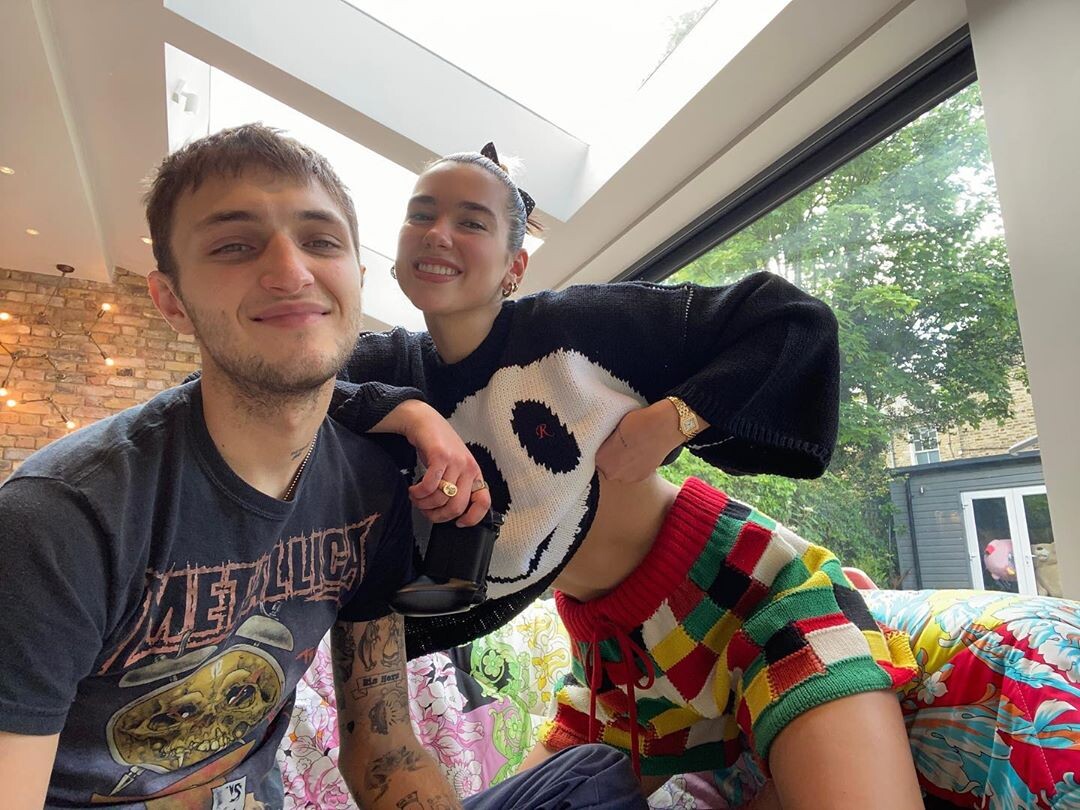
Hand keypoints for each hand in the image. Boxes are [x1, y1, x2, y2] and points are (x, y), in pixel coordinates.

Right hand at [390, 401, 490, 525]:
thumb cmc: (438, 447)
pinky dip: (418, 493)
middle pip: (457, 506)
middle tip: (426, 512)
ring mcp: (456, 461)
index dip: (472, 518)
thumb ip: (457, 486)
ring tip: (416, 498)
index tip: (458, 524)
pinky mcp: (440, 456)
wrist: (425, 421)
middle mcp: (469, 468)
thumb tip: (451, 514)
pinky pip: (429, 485)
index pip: (483, 502)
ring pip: (440, 498)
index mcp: (475, 474)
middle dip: (438, 516)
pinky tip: (413, 490)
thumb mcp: (454, 467)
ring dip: (423, 503)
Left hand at [595, 401, 695, 482]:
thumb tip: (600, 445)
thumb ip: (603, 442)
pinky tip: (638, 454)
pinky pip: (630, 473)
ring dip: (621, 464)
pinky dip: (633, 466)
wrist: (664, 427)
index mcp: (602, 459)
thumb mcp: (612, 427)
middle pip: (604, 467)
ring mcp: (627, 477)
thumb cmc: (637, 422)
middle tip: (617, 445)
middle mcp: (612, 473)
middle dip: (609, 458)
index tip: (605, 442)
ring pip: (618, 472)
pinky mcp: (641, 478)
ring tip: (629, 449)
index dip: (599, 449)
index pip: (592, 458)